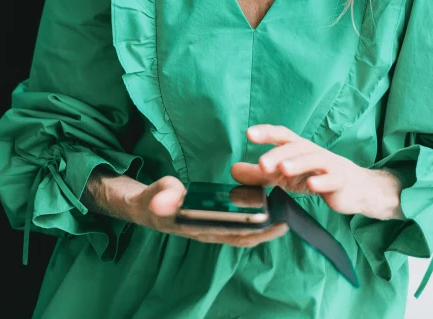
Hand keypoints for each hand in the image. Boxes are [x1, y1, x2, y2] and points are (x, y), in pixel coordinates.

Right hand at [127, 176, 288, 246]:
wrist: (146, 208)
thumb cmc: (154, 200)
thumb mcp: (157, 195)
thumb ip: (165, 195)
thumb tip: (171, 197)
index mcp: (198, 227)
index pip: (229, 233)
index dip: (252, 230)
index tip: (272, 222)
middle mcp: (207, 233)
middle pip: (241, 237)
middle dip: (264, 232)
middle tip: (286, 222)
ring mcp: (210, 230)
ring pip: (240, 234)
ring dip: (260, 229)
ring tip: (280, 216)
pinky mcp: (211, 224)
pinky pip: (234, 228)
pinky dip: (249, 223)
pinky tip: (262, 213)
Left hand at [230, 124, 372, 215]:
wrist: (354, 188)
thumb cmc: (315, 176)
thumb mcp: (284, 176)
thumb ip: (260, 174)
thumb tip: (233, 171)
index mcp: (297, 148)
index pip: (281, 135)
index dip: (266, 133)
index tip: (249, 133)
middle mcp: (312, 151)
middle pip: (295, 147)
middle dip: (278, 154)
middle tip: (262, 164)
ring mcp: (328, 165)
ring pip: (313, 159)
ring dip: (297, 163)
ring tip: (282, 169)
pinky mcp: (341, 181)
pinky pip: (333, 179)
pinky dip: (323, 181)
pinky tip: (313, 185)